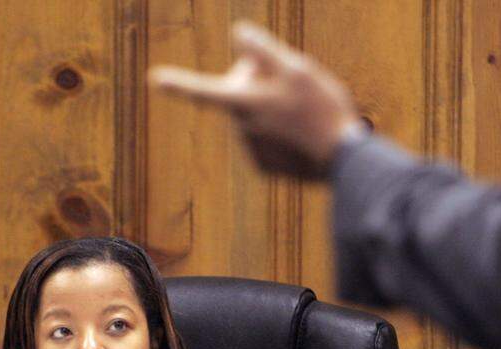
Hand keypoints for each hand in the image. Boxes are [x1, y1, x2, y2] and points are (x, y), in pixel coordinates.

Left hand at [149, 22, 362, 178]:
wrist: (344, 159)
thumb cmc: (321, 108)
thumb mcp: (296, 68)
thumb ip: (262, 50)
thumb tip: (236, 31)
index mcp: (244, 104)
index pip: (204, 89)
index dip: (180, 82)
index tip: (156, 79)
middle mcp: (241, 128)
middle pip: (241, 96)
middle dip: (258, 83)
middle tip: (293, 81)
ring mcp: (251, 150)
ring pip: (255, 117)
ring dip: (273, 108)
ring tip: (305, 112)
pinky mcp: (264, 166)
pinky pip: (267, 139)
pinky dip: (281, 133)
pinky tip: (304, 133)